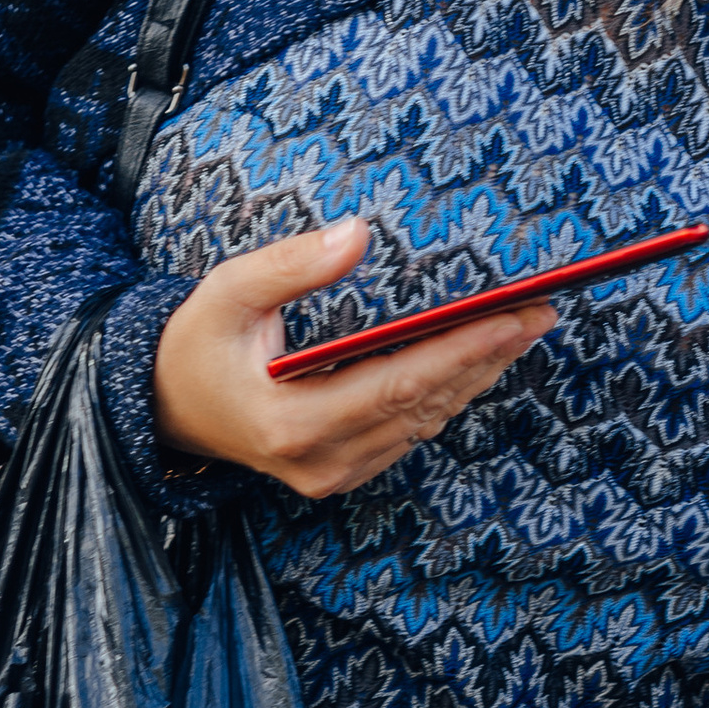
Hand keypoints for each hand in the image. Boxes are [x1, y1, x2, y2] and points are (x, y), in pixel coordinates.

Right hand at [153, 214, 552, 500]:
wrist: (165, 406)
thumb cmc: (196, 342)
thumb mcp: (226, 292)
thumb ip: (289, 264)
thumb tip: (357, 233)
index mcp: (291, 424)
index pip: (399, 385)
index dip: (463, 349)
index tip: (516, 315)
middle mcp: (319, 462)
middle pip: (426, 406)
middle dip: (488, 355)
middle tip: (543, 309)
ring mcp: (333, 474)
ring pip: (426, 422)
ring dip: (478, 374)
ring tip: (527, 325)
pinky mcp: (343, 471)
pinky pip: (412, 432)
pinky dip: (449, 392)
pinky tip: (481, 356)